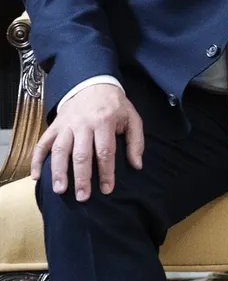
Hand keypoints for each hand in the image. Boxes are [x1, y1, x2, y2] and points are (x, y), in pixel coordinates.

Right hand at [30, 83, 143, 200]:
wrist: (94, 84)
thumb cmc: (115, 105)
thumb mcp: (132, 118)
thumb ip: (136, 142)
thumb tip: (137, 165)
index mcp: (105, 121)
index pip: (105, 151)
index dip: (106, 172)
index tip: (106, 189)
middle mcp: (83, 124)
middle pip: (81, 154)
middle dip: (82, 177)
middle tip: (83, 197)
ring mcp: (66, 124)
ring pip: (60, 150)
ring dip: (59, 171)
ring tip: (60, 190)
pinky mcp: (54, 125)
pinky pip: (42, 143)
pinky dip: (36, 160)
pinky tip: (36, 176)